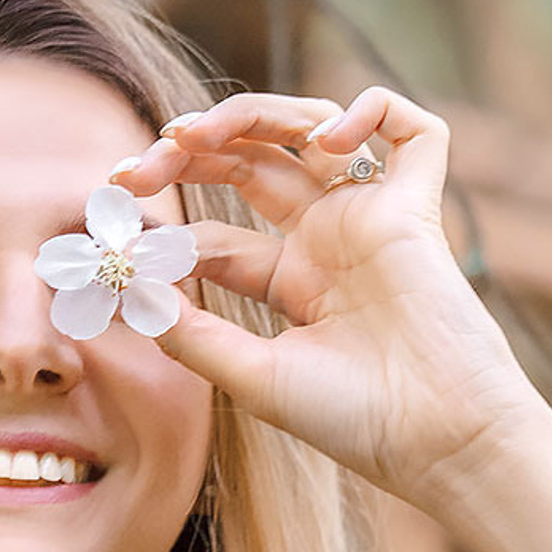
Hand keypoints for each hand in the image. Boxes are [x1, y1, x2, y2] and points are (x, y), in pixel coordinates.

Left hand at [124, 85, 551, 507]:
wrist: (436, 440)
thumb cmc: (352, 419)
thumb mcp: (251, 375)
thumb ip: (190, 333)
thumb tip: (129, 289)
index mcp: (287, 281)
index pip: (211, 235)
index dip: (163, 233)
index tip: (116, 242)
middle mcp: (325, 240)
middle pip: (251, 163)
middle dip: (189, 152)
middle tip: (136, 166)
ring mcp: (370, 218)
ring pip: (311, 127)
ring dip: (249, 115)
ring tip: (192, 132)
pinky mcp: (418, 208)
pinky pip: (415, 131)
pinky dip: (372, 111)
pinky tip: (323, 142)